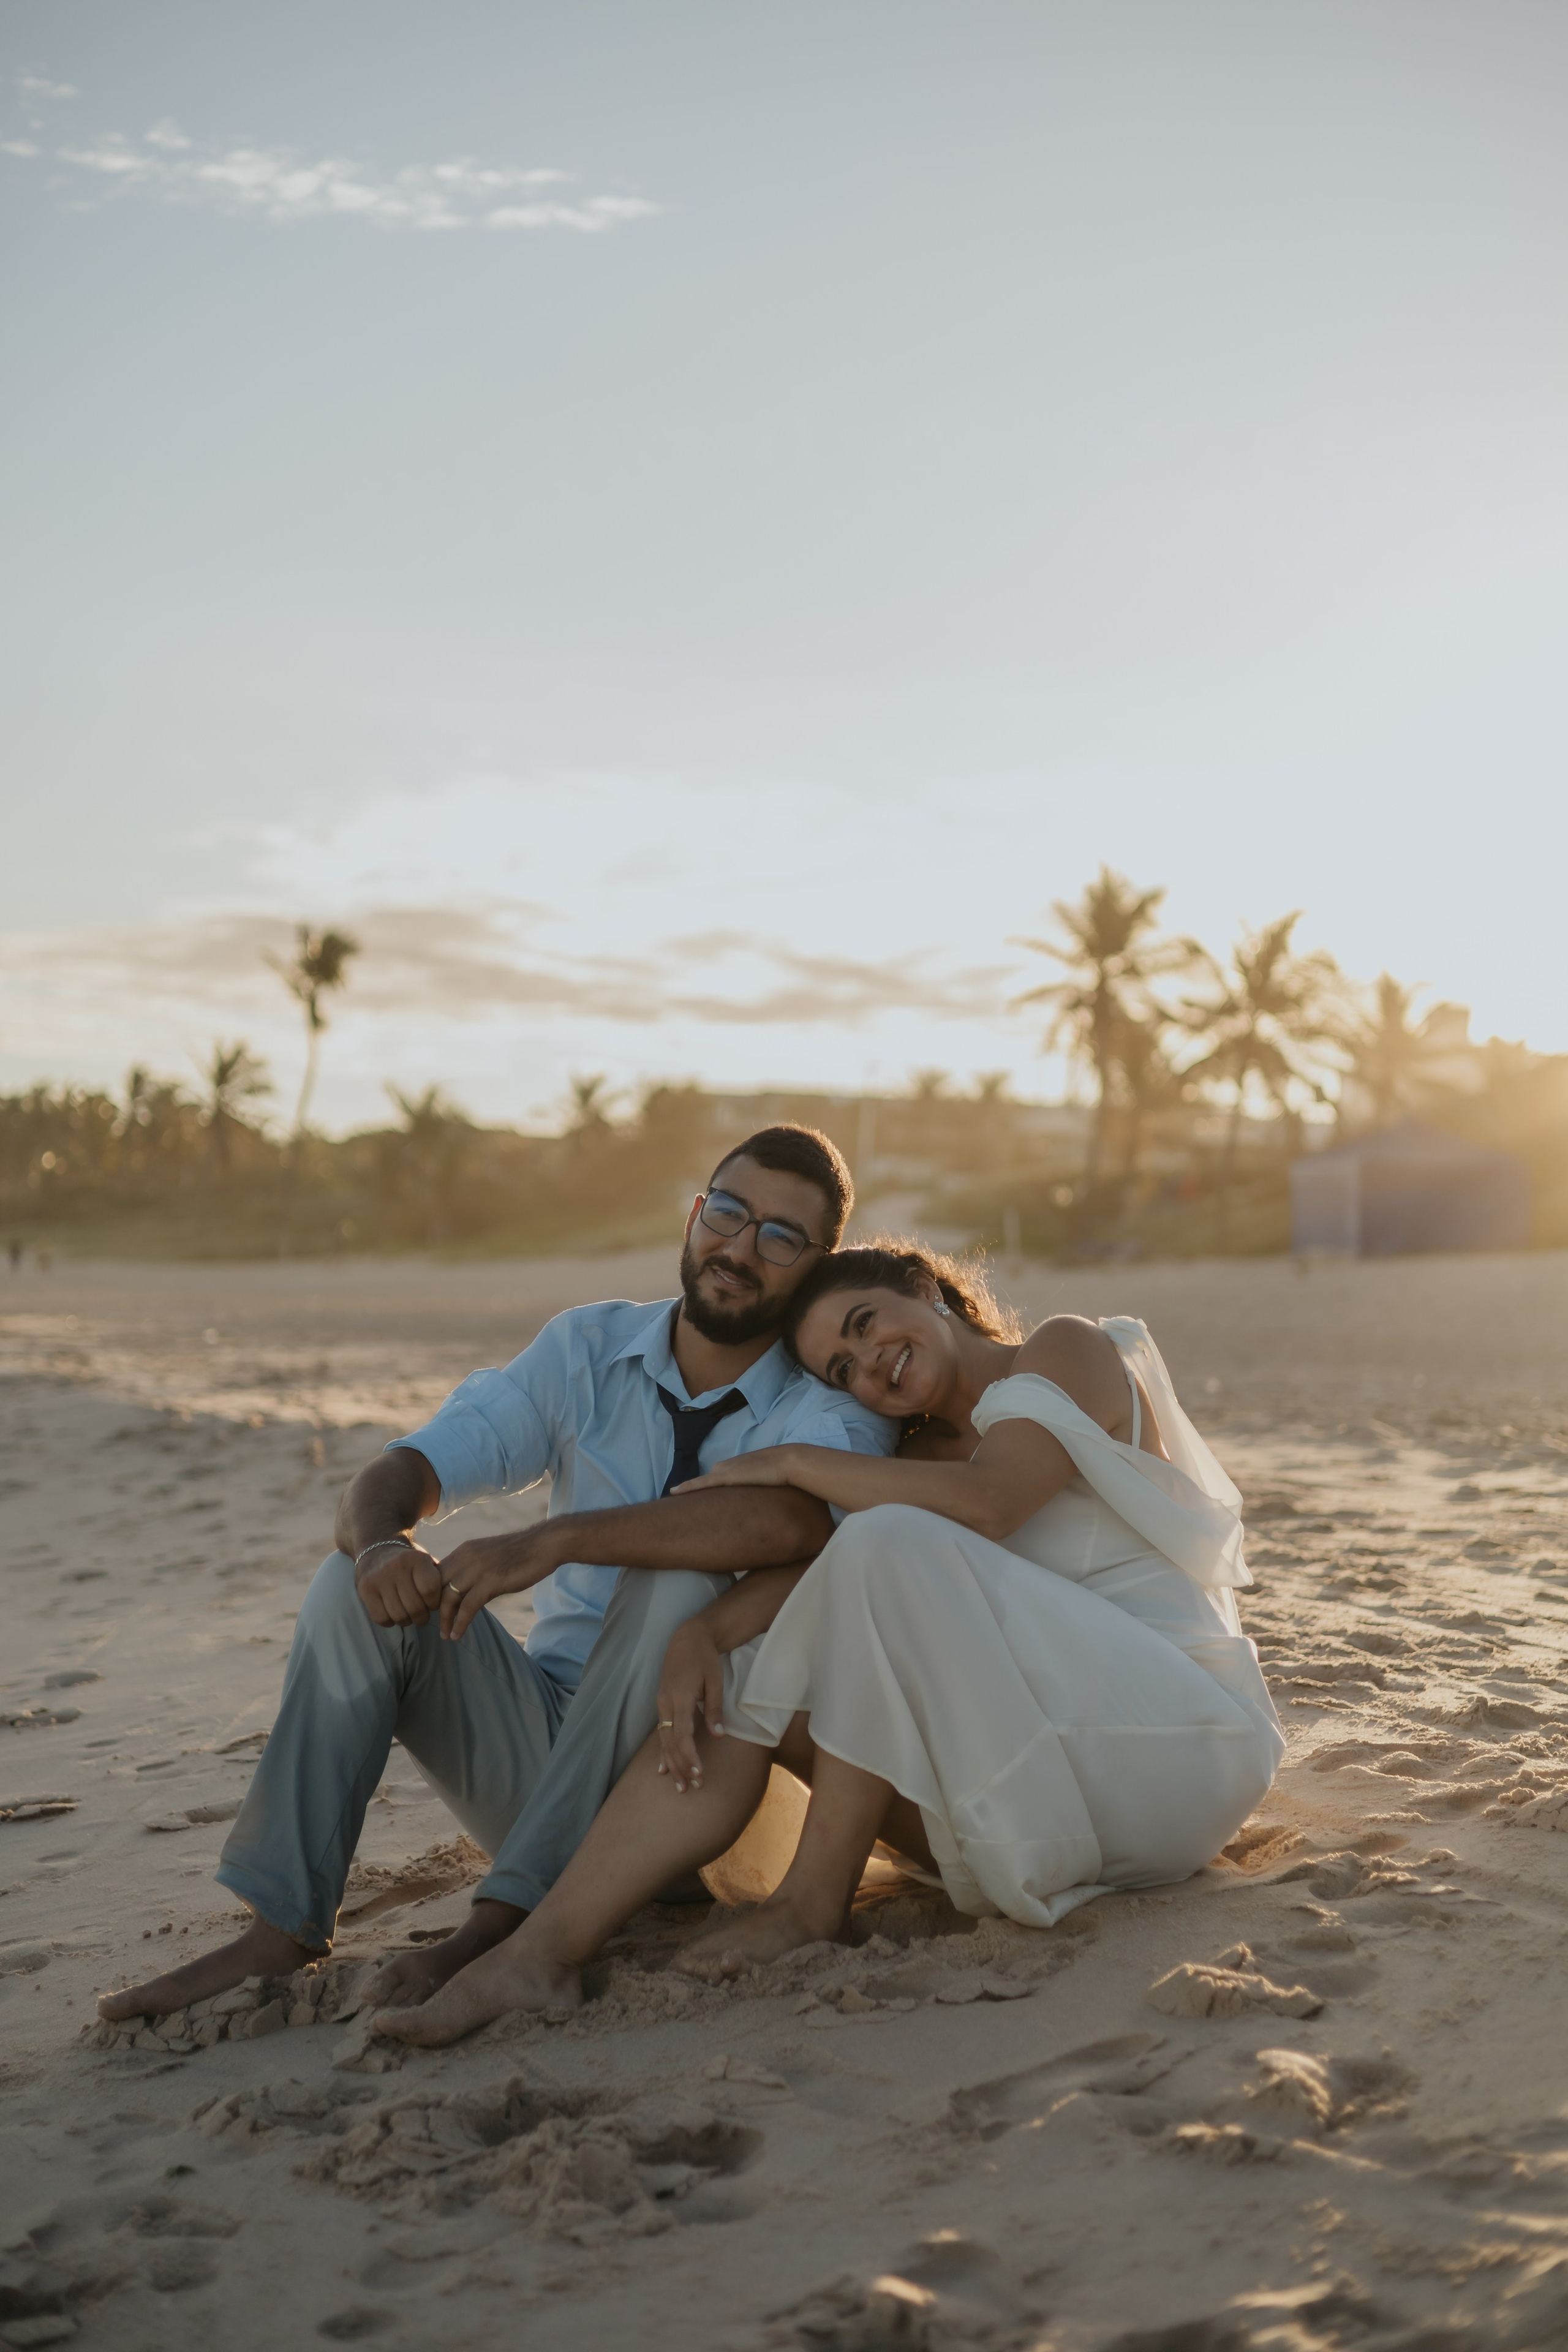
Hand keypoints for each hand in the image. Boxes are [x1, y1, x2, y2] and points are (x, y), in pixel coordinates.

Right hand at [355, 1542, 444, 1627]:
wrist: (376, 1546)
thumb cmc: (408, 1561)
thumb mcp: (425, 1561)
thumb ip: (438, 1579)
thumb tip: (451, 1602)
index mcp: (416, 1559)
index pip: (430, 1591)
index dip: (434, 1603)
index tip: (433, 1604)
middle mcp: (396, 1567)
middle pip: (415, 1607)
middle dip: (422, 1617)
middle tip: (422, 1616)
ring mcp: (378, 1578)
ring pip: (398, 1615)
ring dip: (407, 1621)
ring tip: (409, 1616)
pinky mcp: (365, 1589)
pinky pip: (381, 1618)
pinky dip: (390, 1622)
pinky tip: (394, 1614)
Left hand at [437, 1525, 560, 1640]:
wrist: (545, 1544)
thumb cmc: (521, 1553)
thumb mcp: (489, 1558)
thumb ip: (473, 1571)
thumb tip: (465, 1593)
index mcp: (464, 1551)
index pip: (436, 1574)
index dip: (431, 1593)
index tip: (434, 1610)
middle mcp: (465, 1557)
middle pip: (436, 1586)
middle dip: (433, 1608)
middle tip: (436, 1625)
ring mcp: (477, 1569)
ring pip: (448, 1598)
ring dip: (445, 1620)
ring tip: (445, 1635)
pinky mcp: (490, 1581)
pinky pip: (467, 1607)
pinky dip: (460, 1623)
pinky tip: (457, 1635)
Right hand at [655, 1618, 726, 1792]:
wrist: (686, 1639)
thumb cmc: (704, 1658)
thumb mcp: (715, 1680)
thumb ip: (714, 1708)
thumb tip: (718, 1735)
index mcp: (680, 1696)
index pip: (683, 1733)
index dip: (690, 1755)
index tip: (699, 1773)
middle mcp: (666, 1703)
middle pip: (671, 1742)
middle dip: (682, 1766)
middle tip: (694, 1787)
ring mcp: (661, 1705)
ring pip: (664, 1741)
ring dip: (672, 1764)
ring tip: (680, 1787)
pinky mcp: (661, 1706)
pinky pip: (660, 1734)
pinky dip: (663, 1753)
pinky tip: (663, 1771)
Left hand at [673, 1445, 796, 1494]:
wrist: (787, 1462)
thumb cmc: (782, 1472)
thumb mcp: (766, 1481)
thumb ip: (757, 1488)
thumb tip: (759, 1499)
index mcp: (733, 1466)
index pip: (714, 1480)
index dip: (705, 1490)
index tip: (694, 1498)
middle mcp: (725, 1467)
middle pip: (705, 1483)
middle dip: (694, 1493)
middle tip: (684, 1509)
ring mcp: (723, 1471)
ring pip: (700, 1484)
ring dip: (689, 1492)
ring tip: (675, 1500)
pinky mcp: (724, 1478)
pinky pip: (701, 1484)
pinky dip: (687, 1488)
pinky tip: (674, 1492)